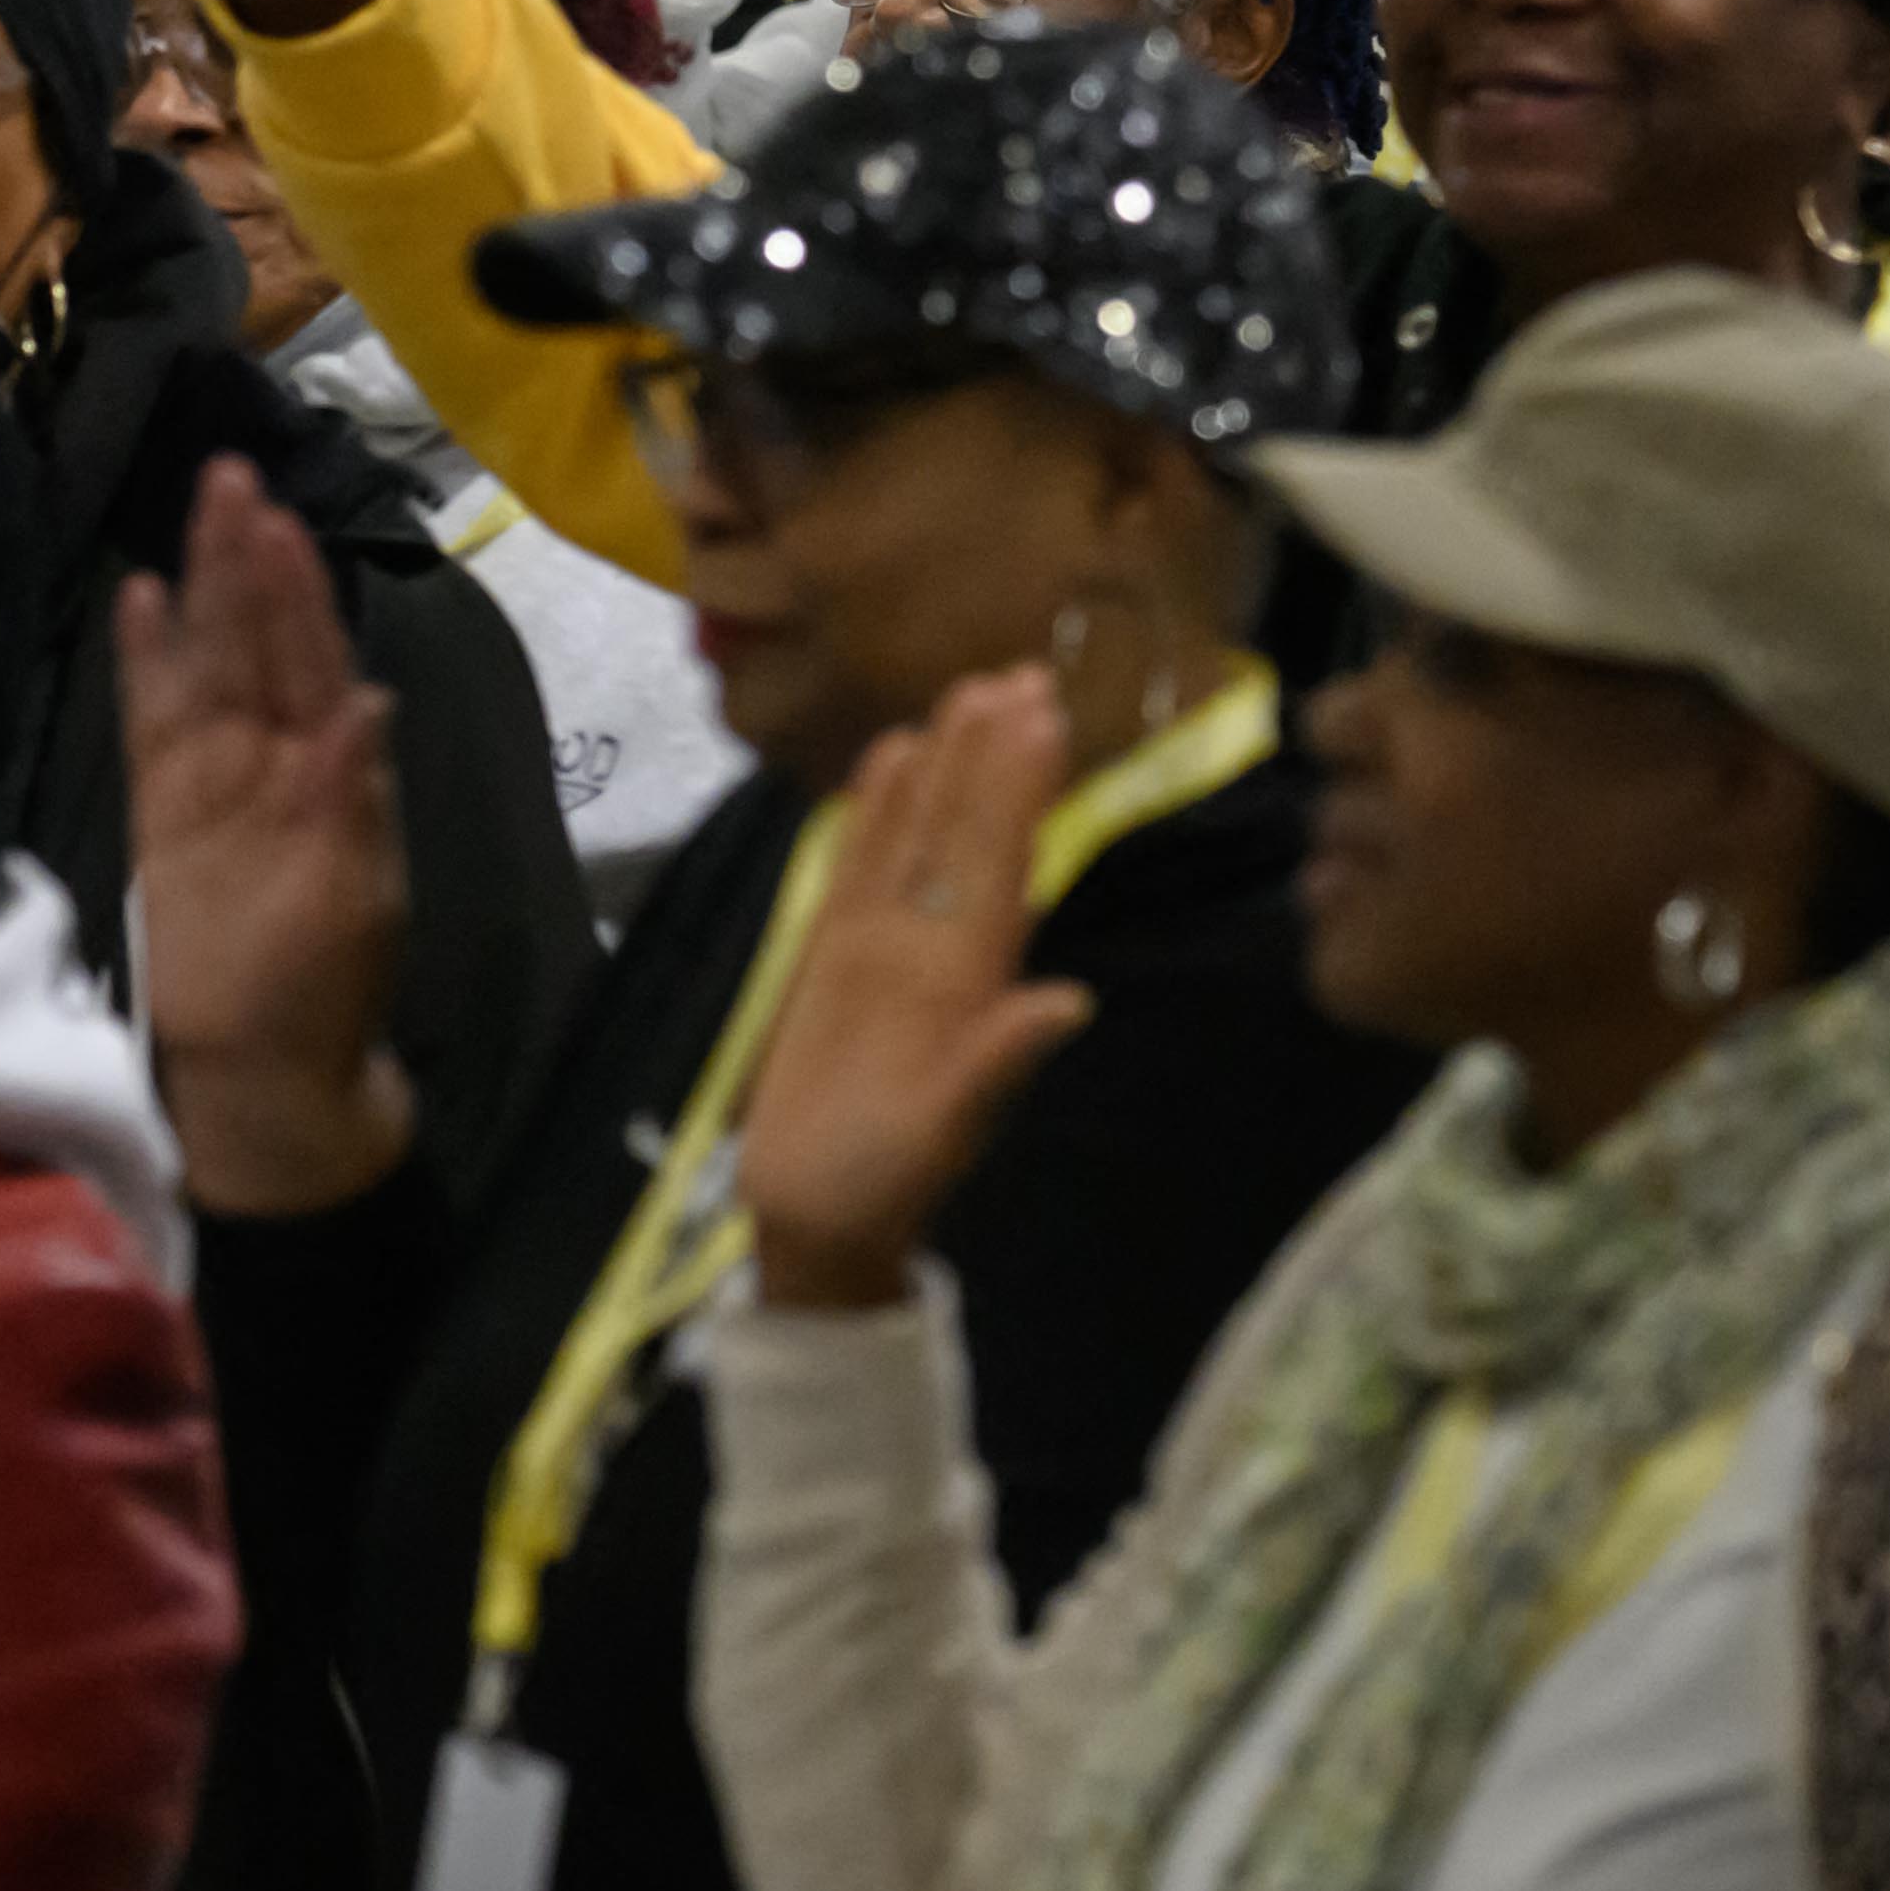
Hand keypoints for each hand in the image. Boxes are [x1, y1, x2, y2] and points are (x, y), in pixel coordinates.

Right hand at [117, 457, 411, 1215]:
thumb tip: (363, 700)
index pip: (313, 658)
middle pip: (255, 640)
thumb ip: (352, 797)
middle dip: (248, 561)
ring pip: (205, 662)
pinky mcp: (160, 811)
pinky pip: (151, 719)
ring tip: (197, 511)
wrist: (259, 1075)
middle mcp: (272, 757)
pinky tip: (141, 600)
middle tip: (232, 476)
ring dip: (203, 588)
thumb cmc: (321, 991)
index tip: (281, 520)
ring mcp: (213, 778)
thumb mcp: (357, 896)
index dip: (297, 590)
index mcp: (333, 770)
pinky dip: (147, 661)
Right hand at [735, 667, 1094, 1311]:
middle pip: (968, 835)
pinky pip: (856, 869)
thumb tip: (1069, 1001)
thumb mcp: (944, 1130)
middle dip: (993, 758)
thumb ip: (998, 1062)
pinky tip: (888, 759)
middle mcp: (936, 948)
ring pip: (918, 839)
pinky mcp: (832, 957)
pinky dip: (872, 814)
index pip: (1001, 865)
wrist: (820, 1218)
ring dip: (944, 768)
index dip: (1020, 792)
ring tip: (963, 693)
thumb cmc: (885, 1182)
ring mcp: (884, 948)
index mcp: (971, 981)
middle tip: (1018, 672)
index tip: (1042, 717)